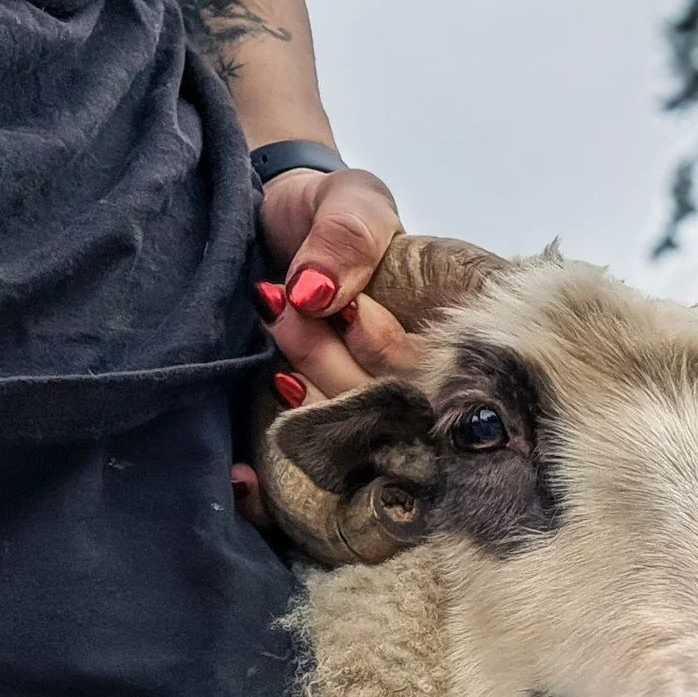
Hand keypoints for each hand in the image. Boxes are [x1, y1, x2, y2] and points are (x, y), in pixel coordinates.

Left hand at [233, 166, 427, 525]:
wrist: (274, 227)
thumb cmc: (333, 212)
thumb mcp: (351, 201)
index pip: (448, 381)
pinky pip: (298, 492)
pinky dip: (268, 495)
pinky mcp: (315, 445)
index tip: (348, 309)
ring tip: (275, 322)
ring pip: (348, 444)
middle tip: (292, 305)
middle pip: (392, 417)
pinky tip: (243, 479)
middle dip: (333, 365)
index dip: (395, 357)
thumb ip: (347, 237)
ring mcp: (367, 425)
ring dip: (303, 395)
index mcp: (455, 344)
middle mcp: (418, 394)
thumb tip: (319, 294)